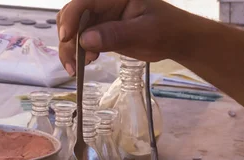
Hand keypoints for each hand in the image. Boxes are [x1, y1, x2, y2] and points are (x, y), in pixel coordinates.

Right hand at [57, 0, 191, 74]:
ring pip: (74, 30)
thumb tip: (86, 40)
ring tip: (77, 68)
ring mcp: (101, 18)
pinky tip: (87, 63)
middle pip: (72, 16)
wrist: (176, 39)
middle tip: (72, 63)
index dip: (71, 18)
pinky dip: (79, 53)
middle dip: (67, 38)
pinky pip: (82, 40)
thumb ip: (116, 35)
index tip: (67, 38)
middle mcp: (104, 4)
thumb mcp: (144, 32)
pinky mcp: (101, 31)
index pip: (84, 2)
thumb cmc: (167, 30)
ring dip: (70, 49)